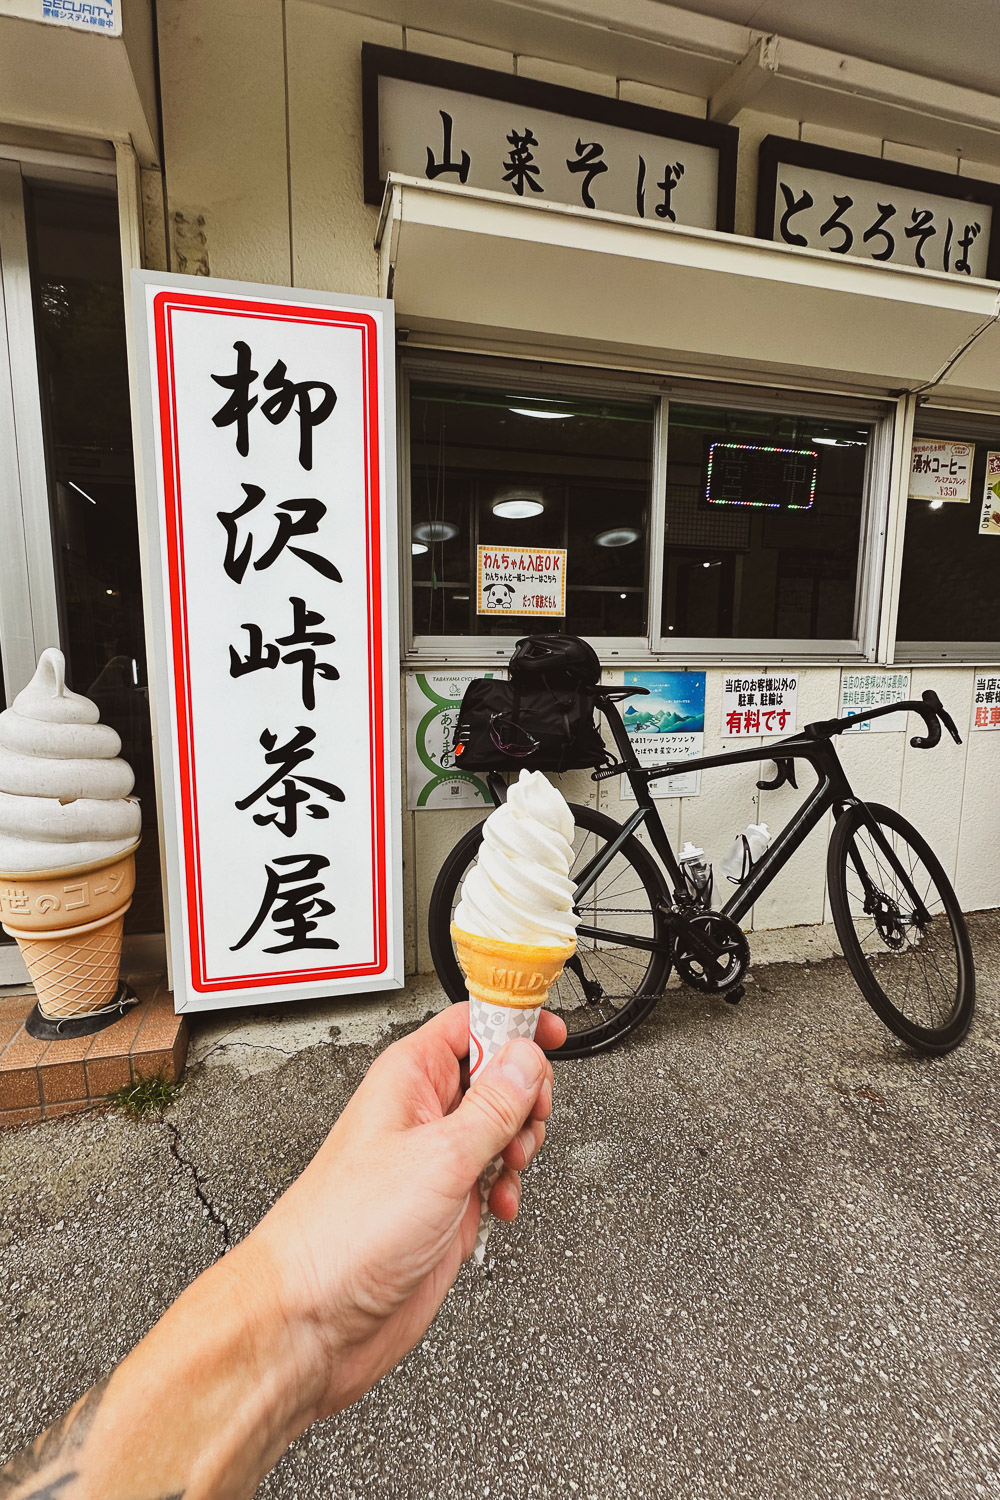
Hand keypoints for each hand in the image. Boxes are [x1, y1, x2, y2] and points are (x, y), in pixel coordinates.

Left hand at [252, 1002, 565, 1420]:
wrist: (313, 1315)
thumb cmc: (343, 1232)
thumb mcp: (440, 1157)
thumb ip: (493, 1105)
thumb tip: (527, 1058)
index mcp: (409, 1078)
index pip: (471, 1023)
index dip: (513, 1023)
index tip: (551, 1035)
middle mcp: (421, 1113)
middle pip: (496, 1074)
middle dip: (524, 1098)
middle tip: (525, 1121)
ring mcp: (433, 1159)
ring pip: (500, 1127)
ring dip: (518, 1147)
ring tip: (506, 1168)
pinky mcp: (444, 1203)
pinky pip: (493, 1176)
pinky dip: (508, 1189)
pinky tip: (498, 1206)